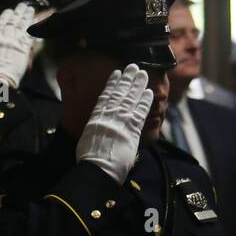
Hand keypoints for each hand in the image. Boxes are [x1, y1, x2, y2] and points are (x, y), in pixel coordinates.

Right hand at [0, 3, 34, 86]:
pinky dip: (33, 28)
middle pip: (13, 22)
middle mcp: (5, 38)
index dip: (6, 16)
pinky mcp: (25, 50)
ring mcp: (16, 43)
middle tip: (23, 5)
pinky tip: (36, 23)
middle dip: (18, 12)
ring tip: (30, 10)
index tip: (9, 10)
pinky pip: (30, 36)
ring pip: (23, 26)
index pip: (0, 23)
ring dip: (27, 17)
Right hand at [76, 65, 153, 184]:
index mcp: (97, 117)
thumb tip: (96, 128)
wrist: (98, 168)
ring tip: (142, 73)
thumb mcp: (87, 139)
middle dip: (127, 79)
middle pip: (120, 93)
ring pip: (130, 98)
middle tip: (133, 67)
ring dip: (137, 85)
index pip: (106, 96)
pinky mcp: (132, 128)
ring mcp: (121, 120)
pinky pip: (140, 111)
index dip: (112, 83)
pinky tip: (149, 92)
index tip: (116, 73)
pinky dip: (145, 101)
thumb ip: (94, 130)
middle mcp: (109, 115)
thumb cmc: (90, 159)